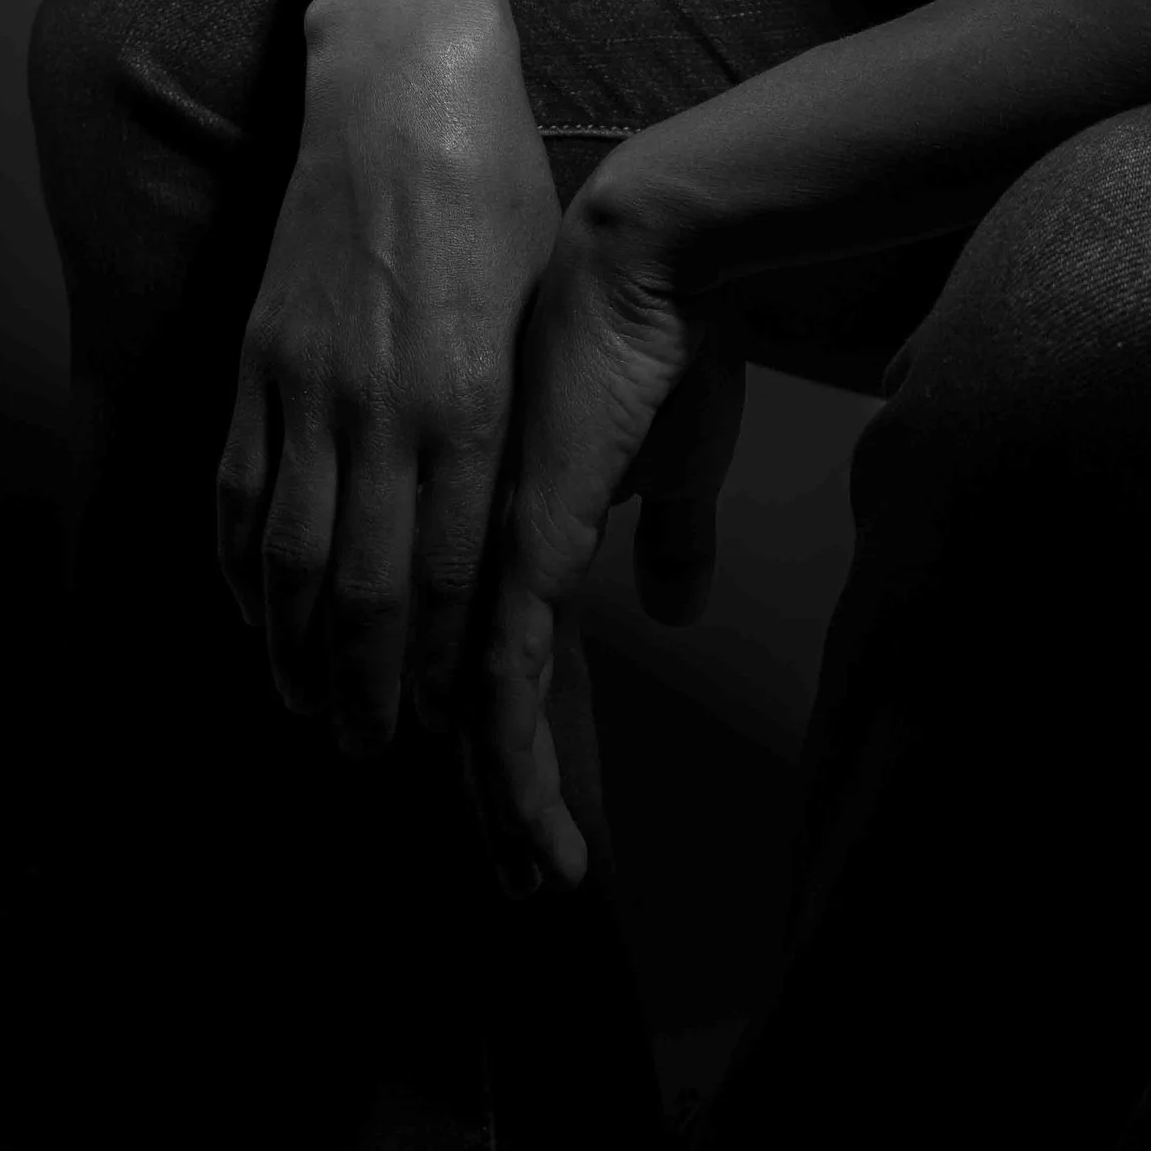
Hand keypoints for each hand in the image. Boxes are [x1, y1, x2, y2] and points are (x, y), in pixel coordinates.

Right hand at [214, 0, 557, 755]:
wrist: (404, 86)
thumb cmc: (500, 187)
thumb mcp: (540, 303)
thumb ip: (523, 412)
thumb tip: (532, 508)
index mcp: (468, 396)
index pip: (445, 570)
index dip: (435, 659)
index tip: (442, 717)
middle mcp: (382, 403)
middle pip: (358, 588)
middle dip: (363, 686)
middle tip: (368, 751)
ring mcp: (308, 380)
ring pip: (285, 554)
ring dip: (290, 645)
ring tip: (304, 702)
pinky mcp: (259, 352)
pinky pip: (236, 484)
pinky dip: (238, 563)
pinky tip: (251, 608)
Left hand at [468, 176, 744, 893]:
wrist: (649, 264)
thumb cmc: (666, 346)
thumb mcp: (675, 459)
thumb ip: (668, 532)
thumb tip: (673, 600)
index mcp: (519, 541)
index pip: (499, 671)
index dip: (511, 756)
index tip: (531, 827)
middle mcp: (489, 562)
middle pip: (475, 715)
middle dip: (498, 808)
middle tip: (522, 886)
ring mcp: (496, 564)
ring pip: (480, 726)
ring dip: (508, 811)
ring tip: (535, 881)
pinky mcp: (522, 557)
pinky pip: (504, 695)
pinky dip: (513, 773)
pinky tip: (530, 827)